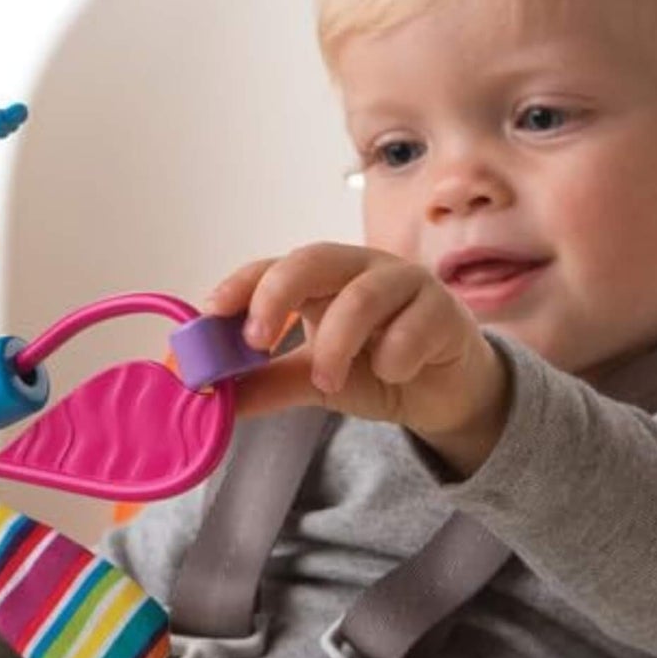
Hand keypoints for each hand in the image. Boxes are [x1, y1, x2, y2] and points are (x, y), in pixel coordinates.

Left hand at [203, 244, 509, 475]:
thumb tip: (210, 397)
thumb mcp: (313, 381)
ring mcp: (406, 285)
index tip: (211, 313)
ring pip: (363, 295)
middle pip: (315, 259)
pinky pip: (414, 326)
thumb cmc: (378, 368)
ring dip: (336, 341)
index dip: (241, 284)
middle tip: (256, 339)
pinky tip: (392, 374)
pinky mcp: (444, 312)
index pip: (274, 266)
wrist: (445, 393)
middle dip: (278, 294)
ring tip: (328, 381)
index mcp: (324, 279)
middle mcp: (361, 270)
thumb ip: (267, 384)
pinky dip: (394, 356)